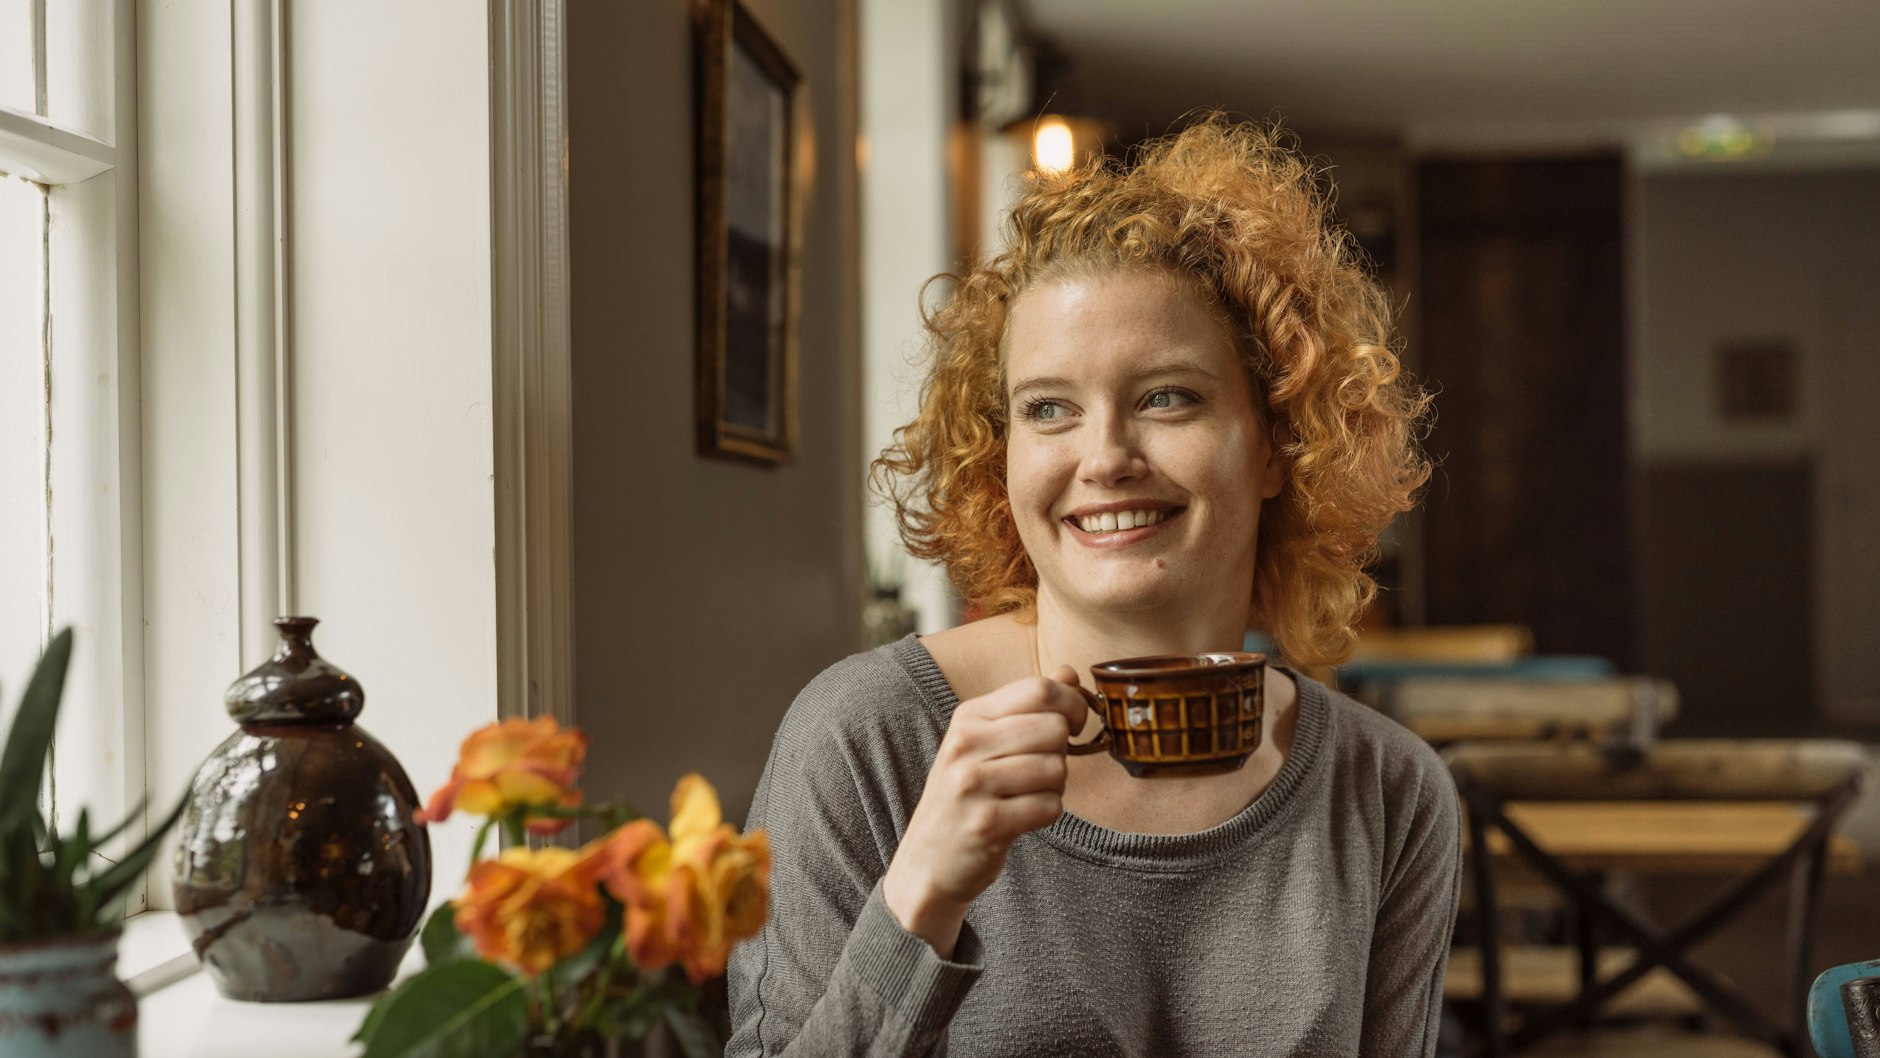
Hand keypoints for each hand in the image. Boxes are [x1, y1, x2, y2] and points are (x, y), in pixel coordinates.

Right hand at [881, 667, 1090, 957]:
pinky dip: (1046, 814)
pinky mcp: (986, 823)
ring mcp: (972, 784)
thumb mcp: (984, 743)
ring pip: (1055, 768)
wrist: (927, 862)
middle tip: (1042, 770)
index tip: (1073, 725)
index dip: (1072, 704)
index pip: (1039, 688)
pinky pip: (1049, 806)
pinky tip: (1021, 818)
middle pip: (1054, 728)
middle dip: (1063, 751)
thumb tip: (1068, 672)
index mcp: (969, 717)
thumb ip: (1027, 706)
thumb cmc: (965, 797)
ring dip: (1054, 787)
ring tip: (1026, 796)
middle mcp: (966, 745)